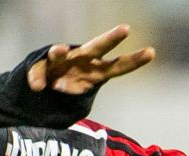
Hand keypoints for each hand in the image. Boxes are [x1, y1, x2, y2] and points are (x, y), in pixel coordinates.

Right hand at [28, 24, 155, 94]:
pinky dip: (37, 78)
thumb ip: (76, 92)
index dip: (133, 61)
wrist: (46, 87)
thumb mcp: (80, 93)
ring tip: (58, 50)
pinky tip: (38, 87)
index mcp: (97, 70)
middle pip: (97, 47)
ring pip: (59, 53)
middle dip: (111, 39)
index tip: (151, 52)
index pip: (118, 65)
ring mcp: (62, 61)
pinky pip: (38, 71)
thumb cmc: (70, 87)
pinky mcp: (42, 66)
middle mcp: (82, 60)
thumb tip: (59, 88)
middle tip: (126, 29)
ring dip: (59, 51)